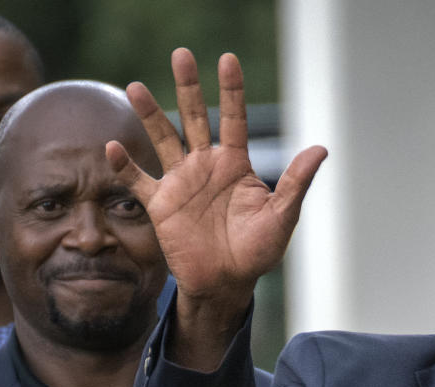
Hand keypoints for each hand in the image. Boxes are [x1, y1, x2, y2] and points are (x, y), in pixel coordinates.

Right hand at [107, 48, 326, 308]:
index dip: (231, 91)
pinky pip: (139, 181)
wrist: (227, 283)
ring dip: (149, 114)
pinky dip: (125, 166)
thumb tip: (321, 149)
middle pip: (194, 118)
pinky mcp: (160, 206)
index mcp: (235, 165)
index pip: (233, 119)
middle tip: (181, 54)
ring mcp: (181, 183)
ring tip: (136, 87)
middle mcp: (206, 167)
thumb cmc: (258, 252)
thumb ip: (296, 183)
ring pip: (163, 140)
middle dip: (188, 87)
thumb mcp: (282, 217)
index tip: (227, 60)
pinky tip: (113, 147)